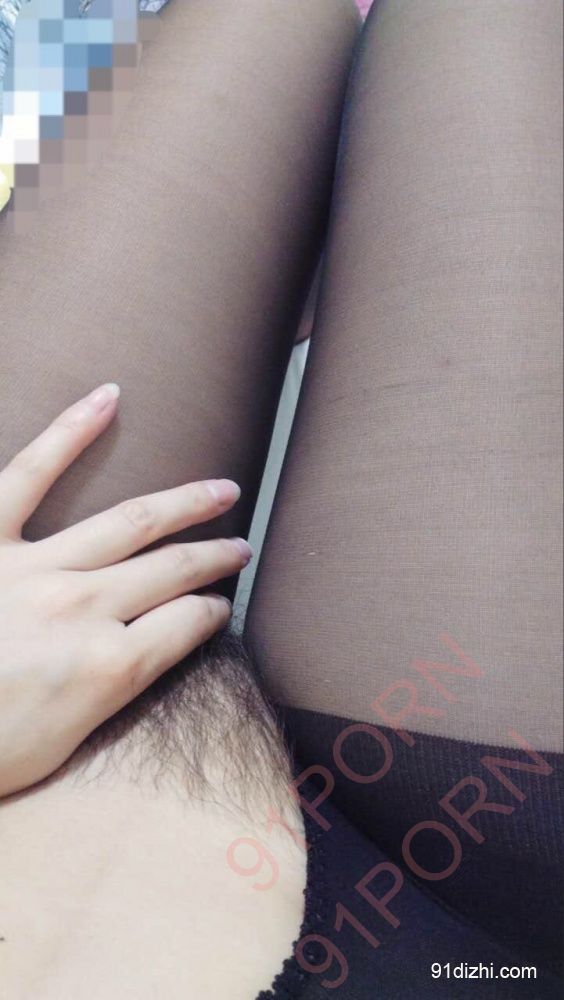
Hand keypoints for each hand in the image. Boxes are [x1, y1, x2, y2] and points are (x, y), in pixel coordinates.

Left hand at [0, 383, 251, 797]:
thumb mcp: (59, 748)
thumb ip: (107, 697)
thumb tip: (137, 657)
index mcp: (107, 667)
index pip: (187, 624)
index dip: (212, 612)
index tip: (220, 605)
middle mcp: (84, 609)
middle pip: (171, 571)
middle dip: (214, 557)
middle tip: (240, 547)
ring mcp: (36, 567)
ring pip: (130, 523)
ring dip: (183, 504)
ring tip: (220, 489)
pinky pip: (30, 473)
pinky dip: (71, 432)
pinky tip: (107, 400)